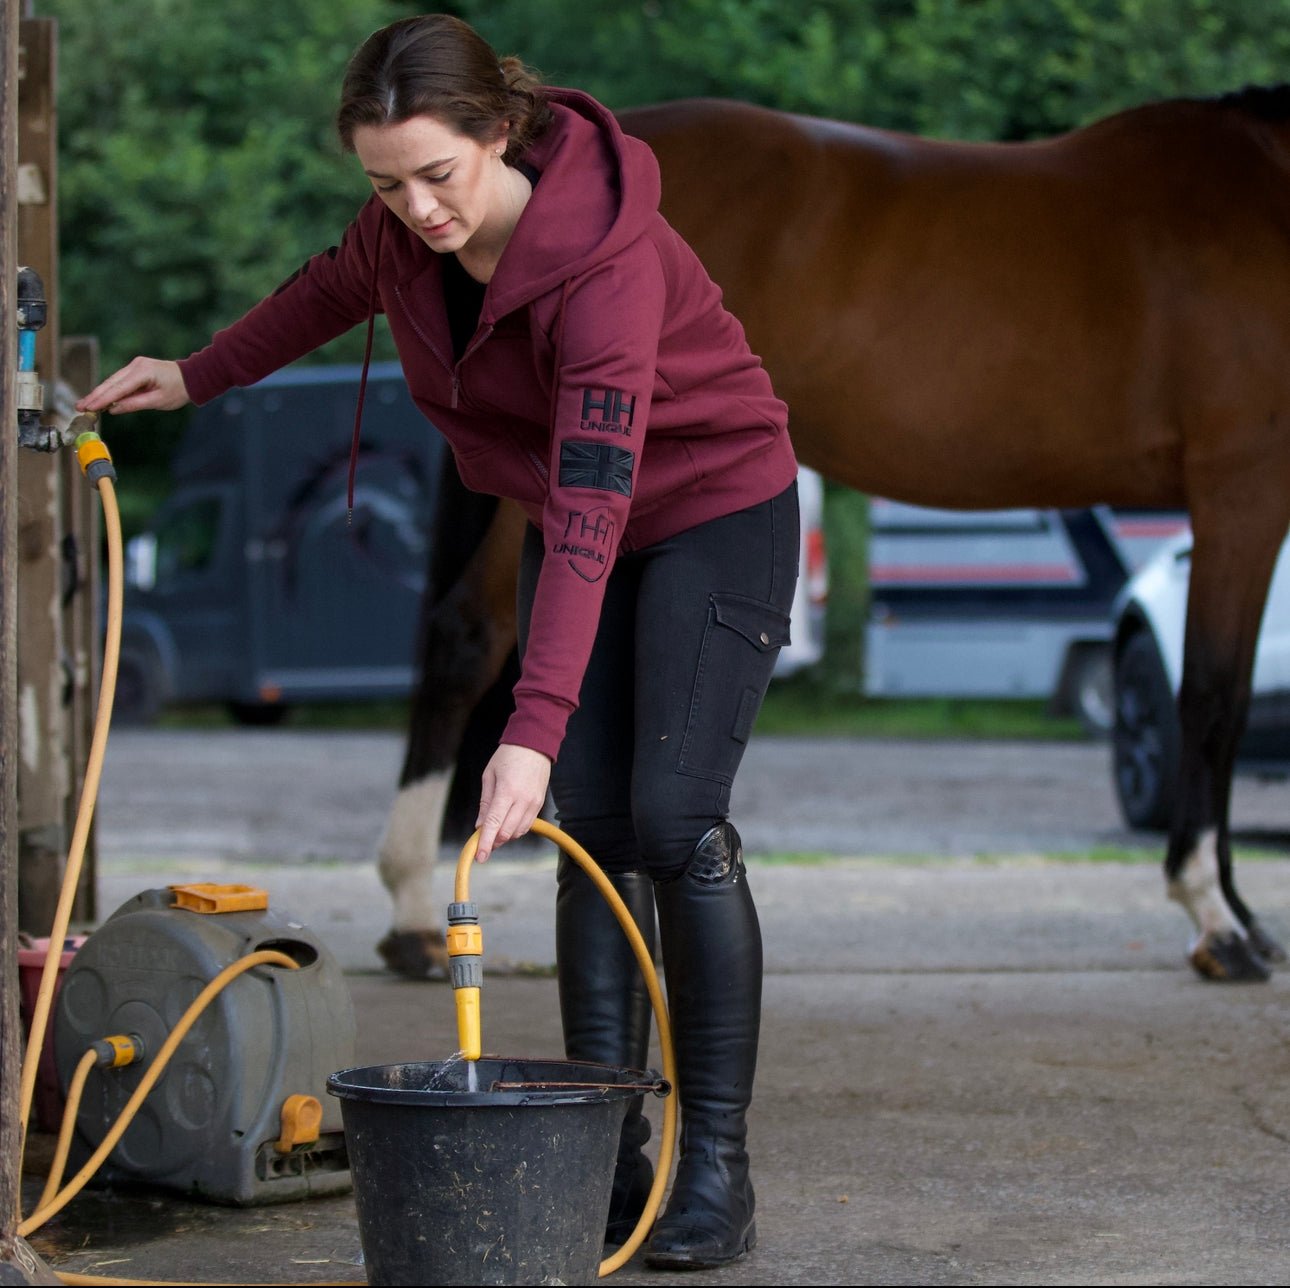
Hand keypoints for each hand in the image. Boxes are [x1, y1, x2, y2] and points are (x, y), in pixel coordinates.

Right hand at [75, 357, 189, 414]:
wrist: (191, 377)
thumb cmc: (178, 390)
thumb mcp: (158, 401)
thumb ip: (135, 404)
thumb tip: (113, 409)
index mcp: (143, 372)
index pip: (118, 388)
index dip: (101, 399)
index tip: (88, 408)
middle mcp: (135, 365)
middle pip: (110, 383)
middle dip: (94, 396)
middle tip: (79, 407)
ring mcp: (134, 366)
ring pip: (112, 382)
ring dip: (99, 394)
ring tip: (85, 405)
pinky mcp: (135, 369)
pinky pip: (119, 382)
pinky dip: (110, 391)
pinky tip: (99, 400)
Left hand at [475, 744, 551, 861]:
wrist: (534, 744)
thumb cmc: (508, 756)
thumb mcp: (489, 776)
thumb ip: (485, 803)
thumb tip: (480, 826)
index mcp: (506, 791)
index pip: (494, 824)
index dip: (485, 843)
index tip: (479, 857)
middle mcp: (522, 800)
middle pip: (506, 832)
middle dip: (493, 841)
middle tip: (482, 841)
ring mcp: (533, 803)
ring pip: (517, 832)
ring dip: (504, 836)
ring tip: (494, 830)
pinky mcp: (540, 804)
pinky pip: (527, 825)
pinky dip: (515, 830)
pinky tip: (507, 824)